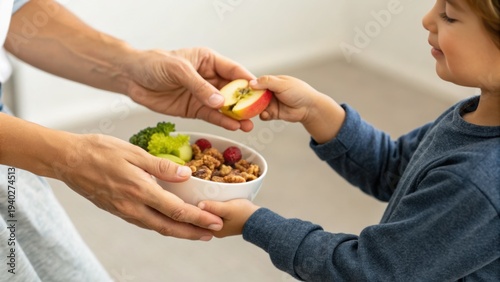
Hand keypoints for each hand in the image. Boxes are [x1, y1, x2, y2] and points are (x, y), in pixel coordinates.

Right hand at [53, 133, 222, 240]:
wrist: (68, 160)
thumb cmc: (99, 151)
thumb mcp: (134, 152)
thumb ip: (161, 166)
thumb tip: (186, 175)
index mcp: (140, 191)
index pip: (176, 210)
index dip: (198, 218)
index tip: (214, 222)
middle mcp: (132, 207)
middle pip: (168, 227)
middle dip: (192, 232)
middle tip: (211, 234)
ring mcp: (124, 211)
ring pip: (156, 227)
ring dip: (178, 231)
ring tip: (195, 231)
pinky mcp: (117, 210)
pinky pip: (144, 222)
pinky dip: (161, 225)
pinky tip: (169, 221)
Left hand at [125, 47, 254, 131]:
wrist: (132, 78)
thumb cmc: (154, 64)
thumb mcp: (178, 70)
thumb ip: (199, 86)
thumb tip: (220, 102)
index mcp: (208, 61)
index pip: (233, 70)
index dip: (247, 81)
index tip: (260, 92)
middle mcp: (209, 78)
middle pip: (233, 91)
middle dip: (245, 102)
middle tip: (257, 113)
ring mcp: (202, 95)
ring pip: (224, 106)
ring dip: (236, 116)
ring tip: (248, 125)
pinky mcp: (194, 109)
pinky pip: (211, 116)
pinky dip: (222, 122)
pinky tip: (232, 127)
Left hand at [198, 199, 260, 237]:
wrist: (259, 219)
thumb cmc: (244, 214)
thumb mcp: (228, 209)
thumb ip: (213, 207)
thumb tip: (199, 204)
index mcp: (213, 230)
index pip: (196, 219)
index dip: (192, 208)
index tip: (189, 197)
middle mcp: (214, 229)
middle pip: (201, 216)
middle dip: (197, 206)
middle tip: (193, 193)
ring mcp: (220, 225)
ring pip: (208, 213)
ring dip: (205, 205)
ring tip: (200, 193)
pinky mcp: (225, 219)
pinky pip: (214, 212)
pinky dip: (212, 205)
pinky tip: (211, 197)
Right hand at [250, 75, 345, 142]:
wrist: (309, 108)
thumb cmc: (299, 92)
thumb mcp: (282, 84)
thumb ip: (266, 82)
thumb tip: (251, 83)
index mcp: (272, 82)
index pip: (257, 83)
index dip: (249, 87)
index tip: (242, 91)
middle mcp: (270, 92)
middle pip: (255, 96)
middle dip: (249, 100)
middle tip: (243, 103)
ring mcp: (271, 103)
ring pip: (258, 106)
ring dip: (255, 109)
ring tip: (253, 110)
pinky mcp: (273, 113)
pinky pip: (264, 115)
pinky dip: (262, 116)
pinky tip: (264, 115)